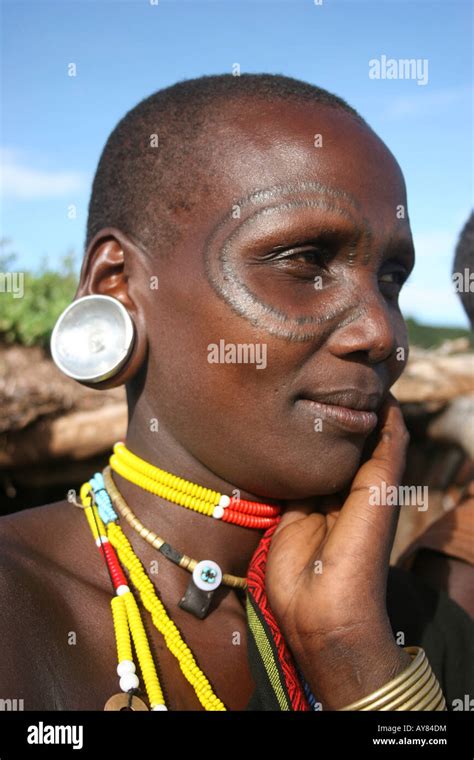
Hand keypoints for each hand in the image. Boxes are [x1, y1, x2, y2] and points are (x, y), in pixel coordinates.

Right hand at [265, 393, 411, 708]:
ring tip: (285, 390)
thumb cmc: (360, 549)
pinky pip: (281, 474)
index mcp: (372, 482)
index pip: (366, 434)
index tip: (350, 368)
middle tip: (310, 370)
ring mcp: (312, 497)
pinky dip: (275, 454)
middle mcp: (342, 486)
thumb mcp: (379, 494)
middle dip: (326, 412)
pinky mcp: (284, 509)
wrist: (322, 606)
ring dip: (299, 430)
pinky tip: (265, 428)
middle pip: (334, 440)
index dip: (361, 405)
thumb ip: (385, 450)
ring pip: (306, 453)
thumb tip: (389, 403)